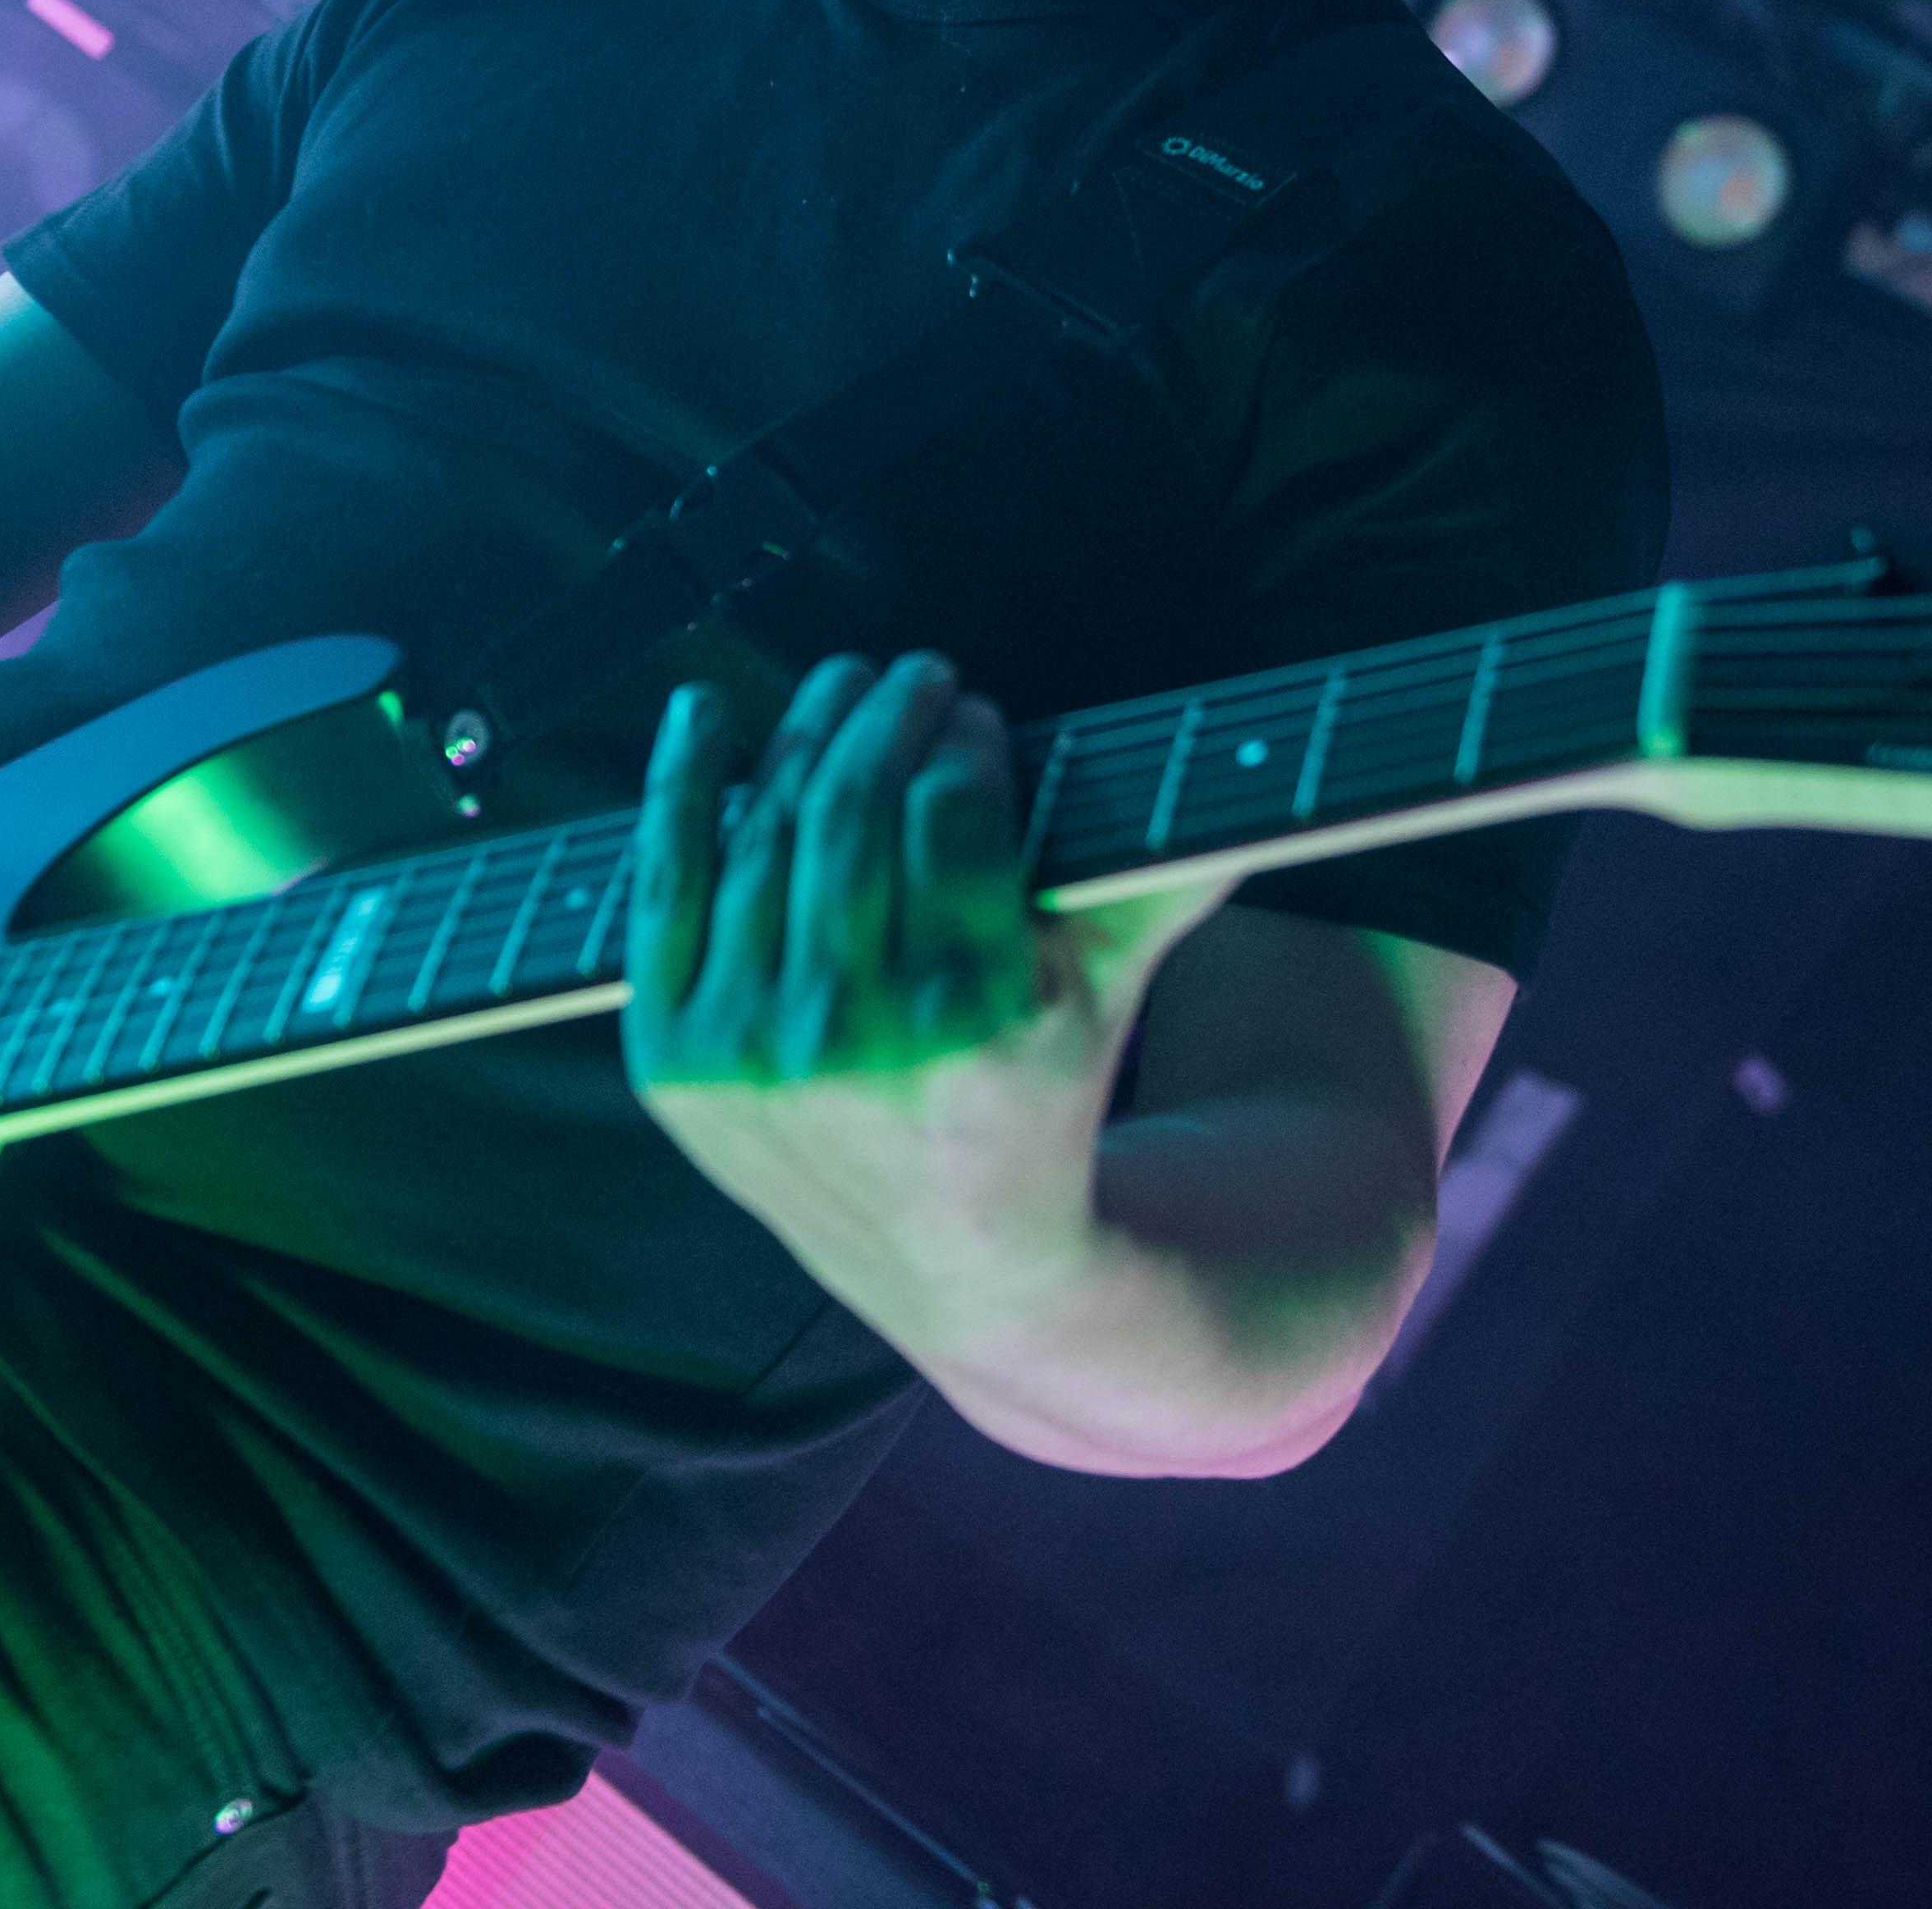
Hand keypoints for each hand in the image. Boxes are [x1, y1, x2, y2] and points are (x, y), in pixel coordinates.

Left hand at [623, 654, 1223, 1328]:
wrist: (949, 1256)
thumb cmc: (1041, 1090)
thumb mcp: (1112, 992)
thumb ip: (1166, 873)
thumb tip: (1267, 762)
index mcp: (969, 1022)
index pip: (950, 818)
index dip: (963, 743)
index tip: (974, 714)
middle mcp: (849, 1041)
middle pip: (851, 812)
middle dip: (887, 717)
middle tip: (916, 674)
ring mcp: (747, 1051)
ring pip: (764, 835)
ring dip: (805, 736)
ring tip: (847, 690)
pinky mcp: (674, 1059)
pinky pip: (663, 889)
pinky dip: (679, 788)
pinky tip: (703, 714)